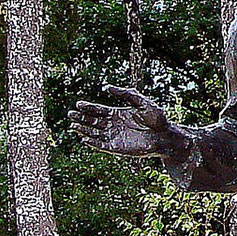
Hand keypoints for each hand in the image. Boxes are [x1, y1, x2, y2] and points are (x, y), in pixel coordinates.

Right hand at [69, 87, 187, 158]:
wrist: (166, 135)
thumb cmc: (156, 117)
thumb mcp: (141, 101)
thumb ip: (125, 94)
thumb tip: (106, 87)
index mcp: (118, 113)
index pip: (98, 110)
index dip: (88, 107)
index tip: (78, 104)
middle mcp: (114, 125)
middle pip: (93, 121)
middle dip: (82, 118)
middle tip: (70, 114)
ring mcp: (115, 137)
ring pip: (94, 133)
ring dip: (83, 130)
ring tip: (73, 125)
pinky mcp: (117, 148)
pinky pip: (101, 145)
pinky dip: (92, 142)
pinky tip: (84, 138)